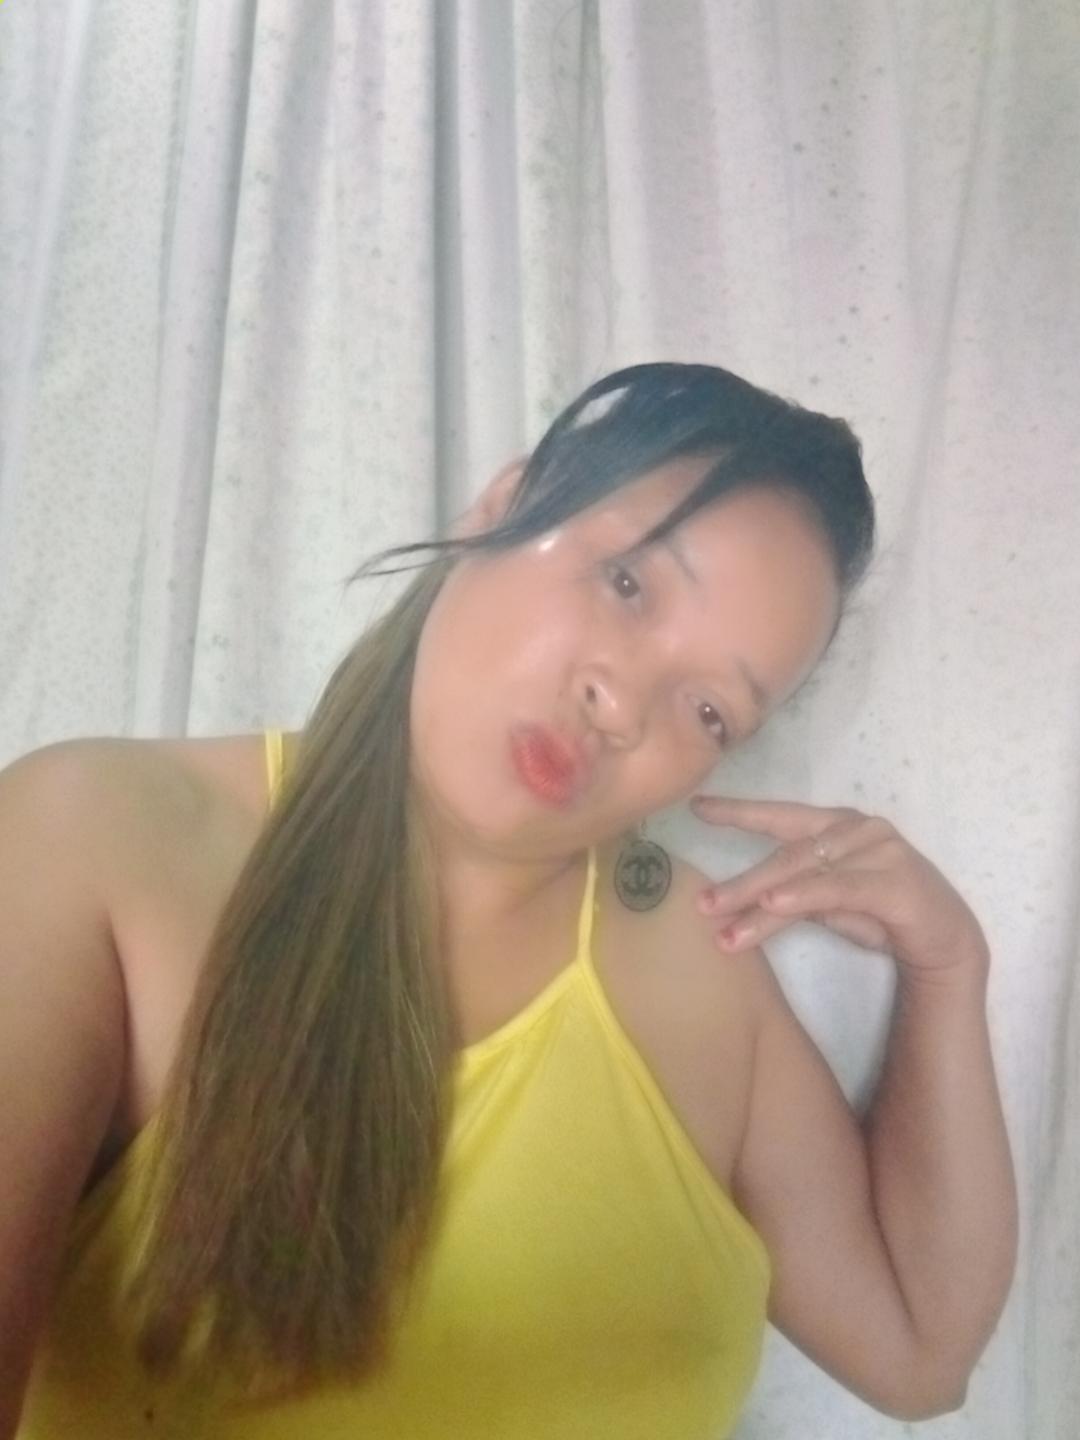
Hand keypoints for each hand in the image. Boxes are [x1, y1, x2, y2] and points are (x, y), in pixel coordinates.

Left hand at [690, 795, 988, 977]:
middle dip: (742, 882)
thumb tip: (744, 900)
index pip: (779, 815)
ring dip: (761, 901)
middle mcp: (857, 829)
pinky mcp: (894, 881)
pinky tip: (773, 906)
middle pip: (786, 853)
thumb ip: (792, 892)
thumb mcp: (827, 902)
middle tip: (703, 903)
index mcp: (838, 825)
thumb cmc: (882, 915)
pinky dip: (803, 896)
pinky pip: (838, 888)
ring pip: (806, 873)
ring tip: (726, 924)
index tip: (697, 808)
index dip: (738, 812)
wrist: (944, 942)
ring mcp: (879, 850)